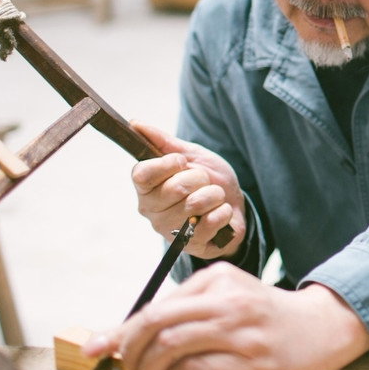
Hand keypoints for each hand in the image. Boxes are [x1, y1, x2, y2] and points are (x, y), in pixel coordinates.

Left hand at [81, 263, 368, 369]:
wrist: (325, 326)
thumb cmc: (269, 316)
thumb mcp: (232, 296)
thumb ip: (192, 308)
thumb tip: (135, 334)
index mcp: (218, 278)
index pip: (157, 304)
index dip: (121, 330)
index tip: (95, 348)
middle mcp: (227, 299)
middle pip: (158, 322)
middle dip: (129, 352)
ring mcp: (241, 329)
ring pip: (173, 346)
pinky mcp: (253, 359)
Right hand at [131, 121, 244, 258]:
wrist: (233, 204)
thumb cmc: (207, 180)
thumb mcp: (190, 155)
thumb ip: (163, 142)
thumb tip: (135, 123)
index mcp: (146, 187)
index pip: (142, 175)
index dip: (166, 165)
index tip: (181, 161)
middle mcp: (151, 211)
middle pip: (175, 187)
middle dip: (200, 178)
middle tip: (204, 181)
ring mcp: (169, 231)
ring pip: (195, 204)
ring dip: (214, 195)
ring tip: (214, 196)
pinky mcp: (189, 246)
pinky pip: (211, 222)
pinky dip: (223, 212)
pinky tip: (220, 213)